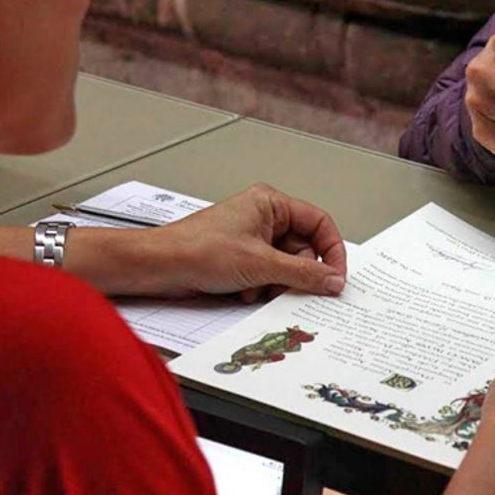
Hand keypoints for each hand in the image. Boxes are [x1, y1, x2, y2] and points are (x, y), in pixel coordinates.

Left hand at [148, 184, 346, 300]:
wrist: (158, 266)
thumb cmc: (196, 249)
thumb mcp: (260, 264)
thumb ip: (303, 273)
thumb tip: (332, 280)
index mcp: (271, 203)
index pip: (319, 223)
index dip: (332, 251)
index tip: (336, 277)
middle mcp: (264, 218)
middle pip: (304, 249)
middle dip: (296, 274)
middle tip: (293, 289)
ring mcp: (253, 239)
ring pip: (287, 266)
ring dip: (276, 283)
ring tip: (257, 287)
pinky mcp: (243, 258)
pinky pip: (270, 275)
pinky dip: (261, 287)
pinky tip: (244, 290)